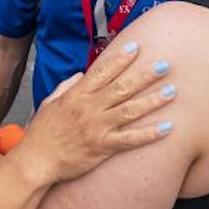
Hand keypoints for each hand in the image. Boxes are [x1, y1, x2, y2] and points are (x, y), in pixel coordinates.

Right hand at [16, 40, 175, 184]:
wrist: (36, 161)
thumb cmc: (41, 132)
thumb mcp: (49, 102)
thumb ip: (67, 86)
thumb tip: (82, 74)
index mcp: (76, 95)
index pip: (102, 71)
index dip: (120, 58)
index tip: (137, 47)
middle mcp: (89, 108)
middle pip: (122, 87)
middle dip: (145, 75)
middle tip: (165, 64)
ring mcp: (97, 128)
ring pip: (131, 110)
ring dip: (153, 100)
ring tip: (172, 91)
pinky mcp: (103, 147)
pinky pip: (131, 139)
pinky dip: (150, 133)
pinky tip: (167, 127)